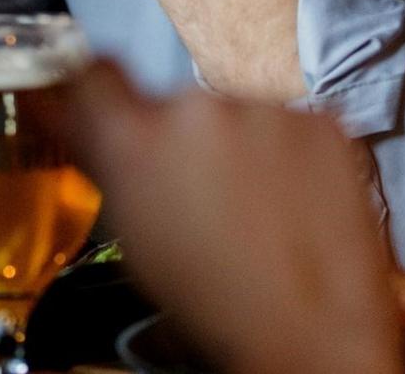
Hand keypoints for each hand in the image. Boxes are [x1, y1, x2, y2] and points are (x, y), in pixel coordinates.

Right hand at [61, 61, 404, 373]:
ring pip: (235, 116)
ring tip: (256, 210)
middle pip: (174, 106)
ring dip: (238, 148)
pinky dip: (289, 154)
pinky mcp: (317, 118)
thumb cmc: (217, 305)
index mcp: (132, 144)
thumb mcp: (134, 240)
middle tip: (200, 195)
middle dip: (182, 142)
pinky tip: (292, 203)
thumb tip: (87, 128)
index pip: (95, 76)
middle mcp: (193, 111)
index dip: (98, 89)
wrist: (313, 328)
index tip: (104, 102)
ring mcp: (261, 110)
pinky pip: (289, 123)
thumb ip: (110, 168)